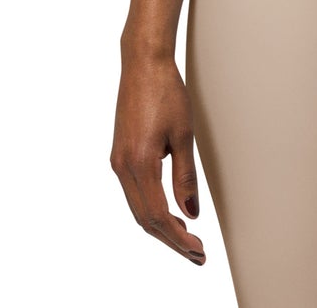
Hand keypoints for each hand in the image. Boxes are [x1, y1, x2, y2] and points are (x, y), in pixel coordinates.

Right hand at [111, 53, 207, 264]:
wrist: (143, 63)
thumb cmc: (166, 91)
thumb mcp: (183, 134)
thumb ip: (185, 176)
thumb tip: (191, 213)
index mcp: (140, 163)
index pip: (158, 216)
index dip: (178, 238)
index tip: (198, 250)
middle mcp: (123, 167)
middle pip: (144, 219)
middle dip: (170, 240)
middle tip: (196, 253)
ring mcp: (118, 161)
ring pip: (137, 208)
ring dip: (160, 227)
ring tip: (186, 238)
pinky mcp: (120, 154)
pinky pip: (133, 193)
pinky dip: (149, 209)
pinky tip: (167, 212)